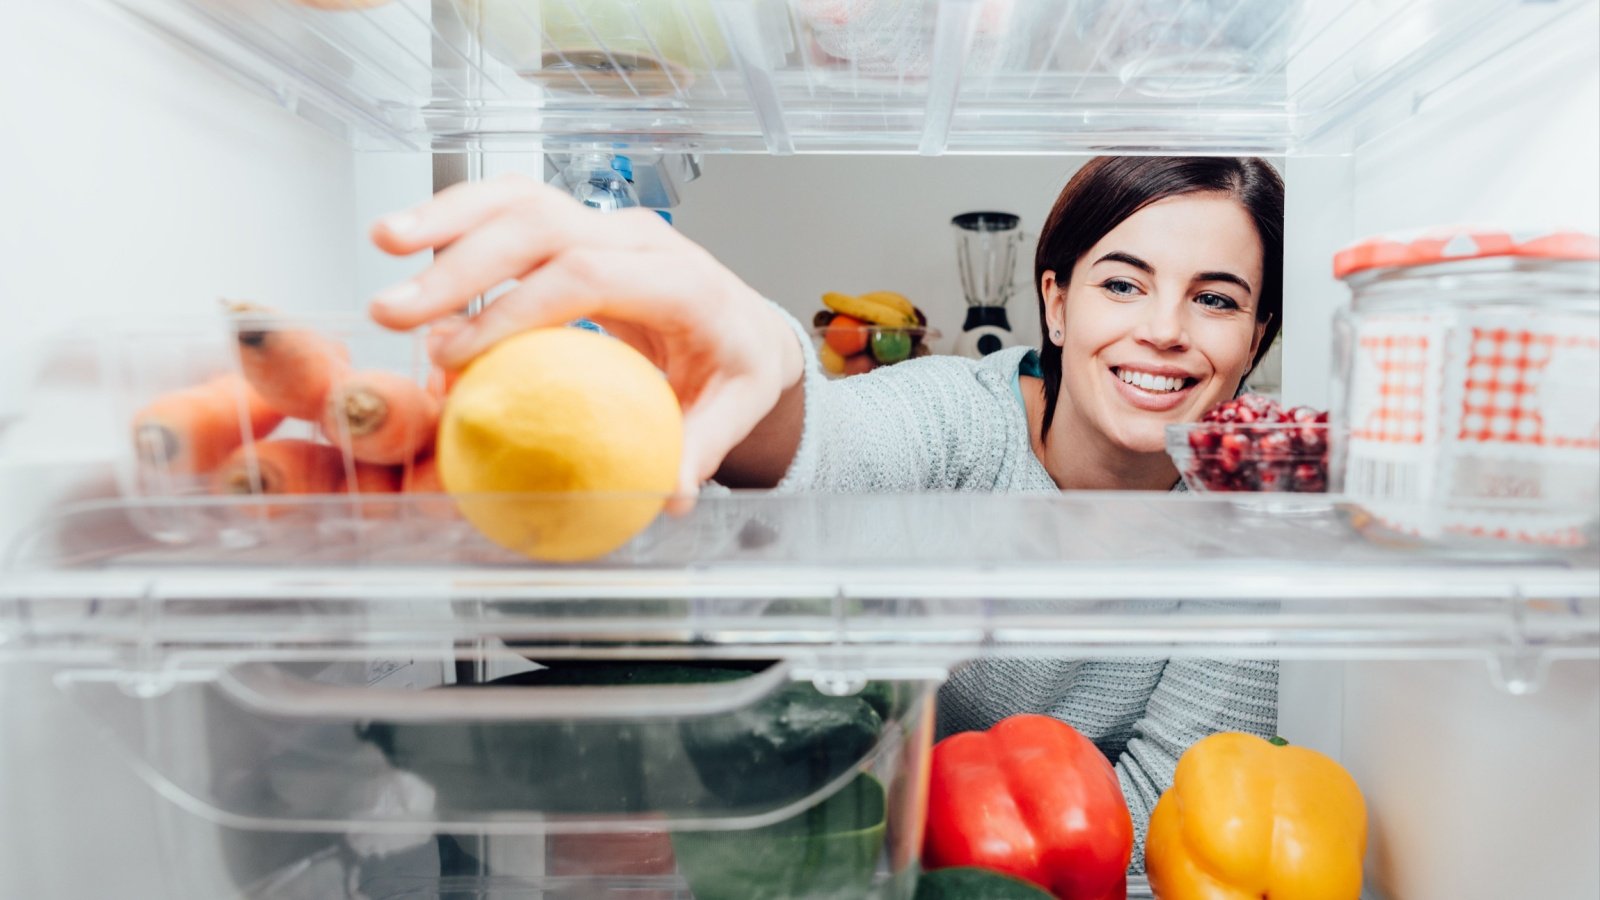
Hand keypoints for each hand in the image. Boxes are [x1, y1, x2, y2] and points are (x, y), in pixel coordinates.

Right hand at [368, 174, 803, 500]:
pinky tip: (406, 239)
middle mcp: (640, 238)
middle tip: (396, 312)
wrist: (745, 325)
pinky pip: (512, 207)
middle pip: (543, 226)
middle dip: (462, 263)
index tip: (457, 354)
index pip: (589, 276)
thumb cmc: (735, 367)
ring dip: (447, 217)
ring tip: (383, 242)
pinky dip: (458, 217)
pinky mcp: (578, 227)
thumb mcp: (736, 409)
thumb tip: (669, 494)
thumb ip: (701, 447)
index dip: (517, 309)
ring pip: (521, 198)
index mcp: (682, 281)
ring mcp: (606, 225)